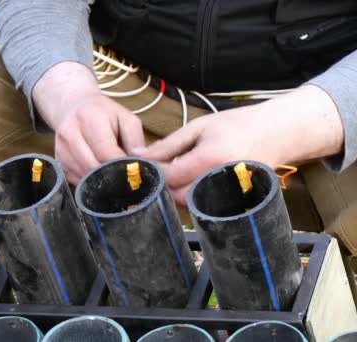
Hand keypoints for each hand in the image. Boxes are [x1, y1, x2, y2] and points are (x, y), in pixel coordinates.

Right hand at [33, 62, 144, 183]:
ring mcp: (61, 150)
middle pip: (93, 168)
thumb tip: (139, 164)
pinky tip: (98, 172)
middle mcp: (70, 134)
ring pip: (84, 177)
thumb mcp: (126, 118)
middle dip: (112, 176)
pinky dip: (91, 181)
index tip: (134, 170)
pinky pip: (77, 180)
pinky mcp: (59, 162)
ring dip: (102, 181)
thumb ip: (136, 140)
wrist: (74, 107)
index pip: (106, 153)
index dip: (122, 166)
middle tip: (126, 177)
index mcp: (88, 119)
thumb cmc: (104, 113)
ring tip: (113, 174)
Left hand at [134, 85, 343, 204]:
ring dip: (175, 192)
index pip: (169, 176)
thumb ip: (168, 145)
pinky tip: (190, 181)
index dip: (152, 172)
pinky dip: (192, 196)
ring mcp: (229, 194)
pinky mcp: (234, 201)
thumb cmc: (238, 124)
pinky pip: (204, 206)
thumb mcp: (199, 127)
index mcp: (209, 158)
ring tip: (175, 173)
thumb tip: (138, 156)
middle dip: (162, 185)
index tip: (143, 164)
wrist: (278, 133)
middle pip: (176, 196)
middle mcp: (220, 180)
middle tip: (158, 170)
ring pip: (188, 205)